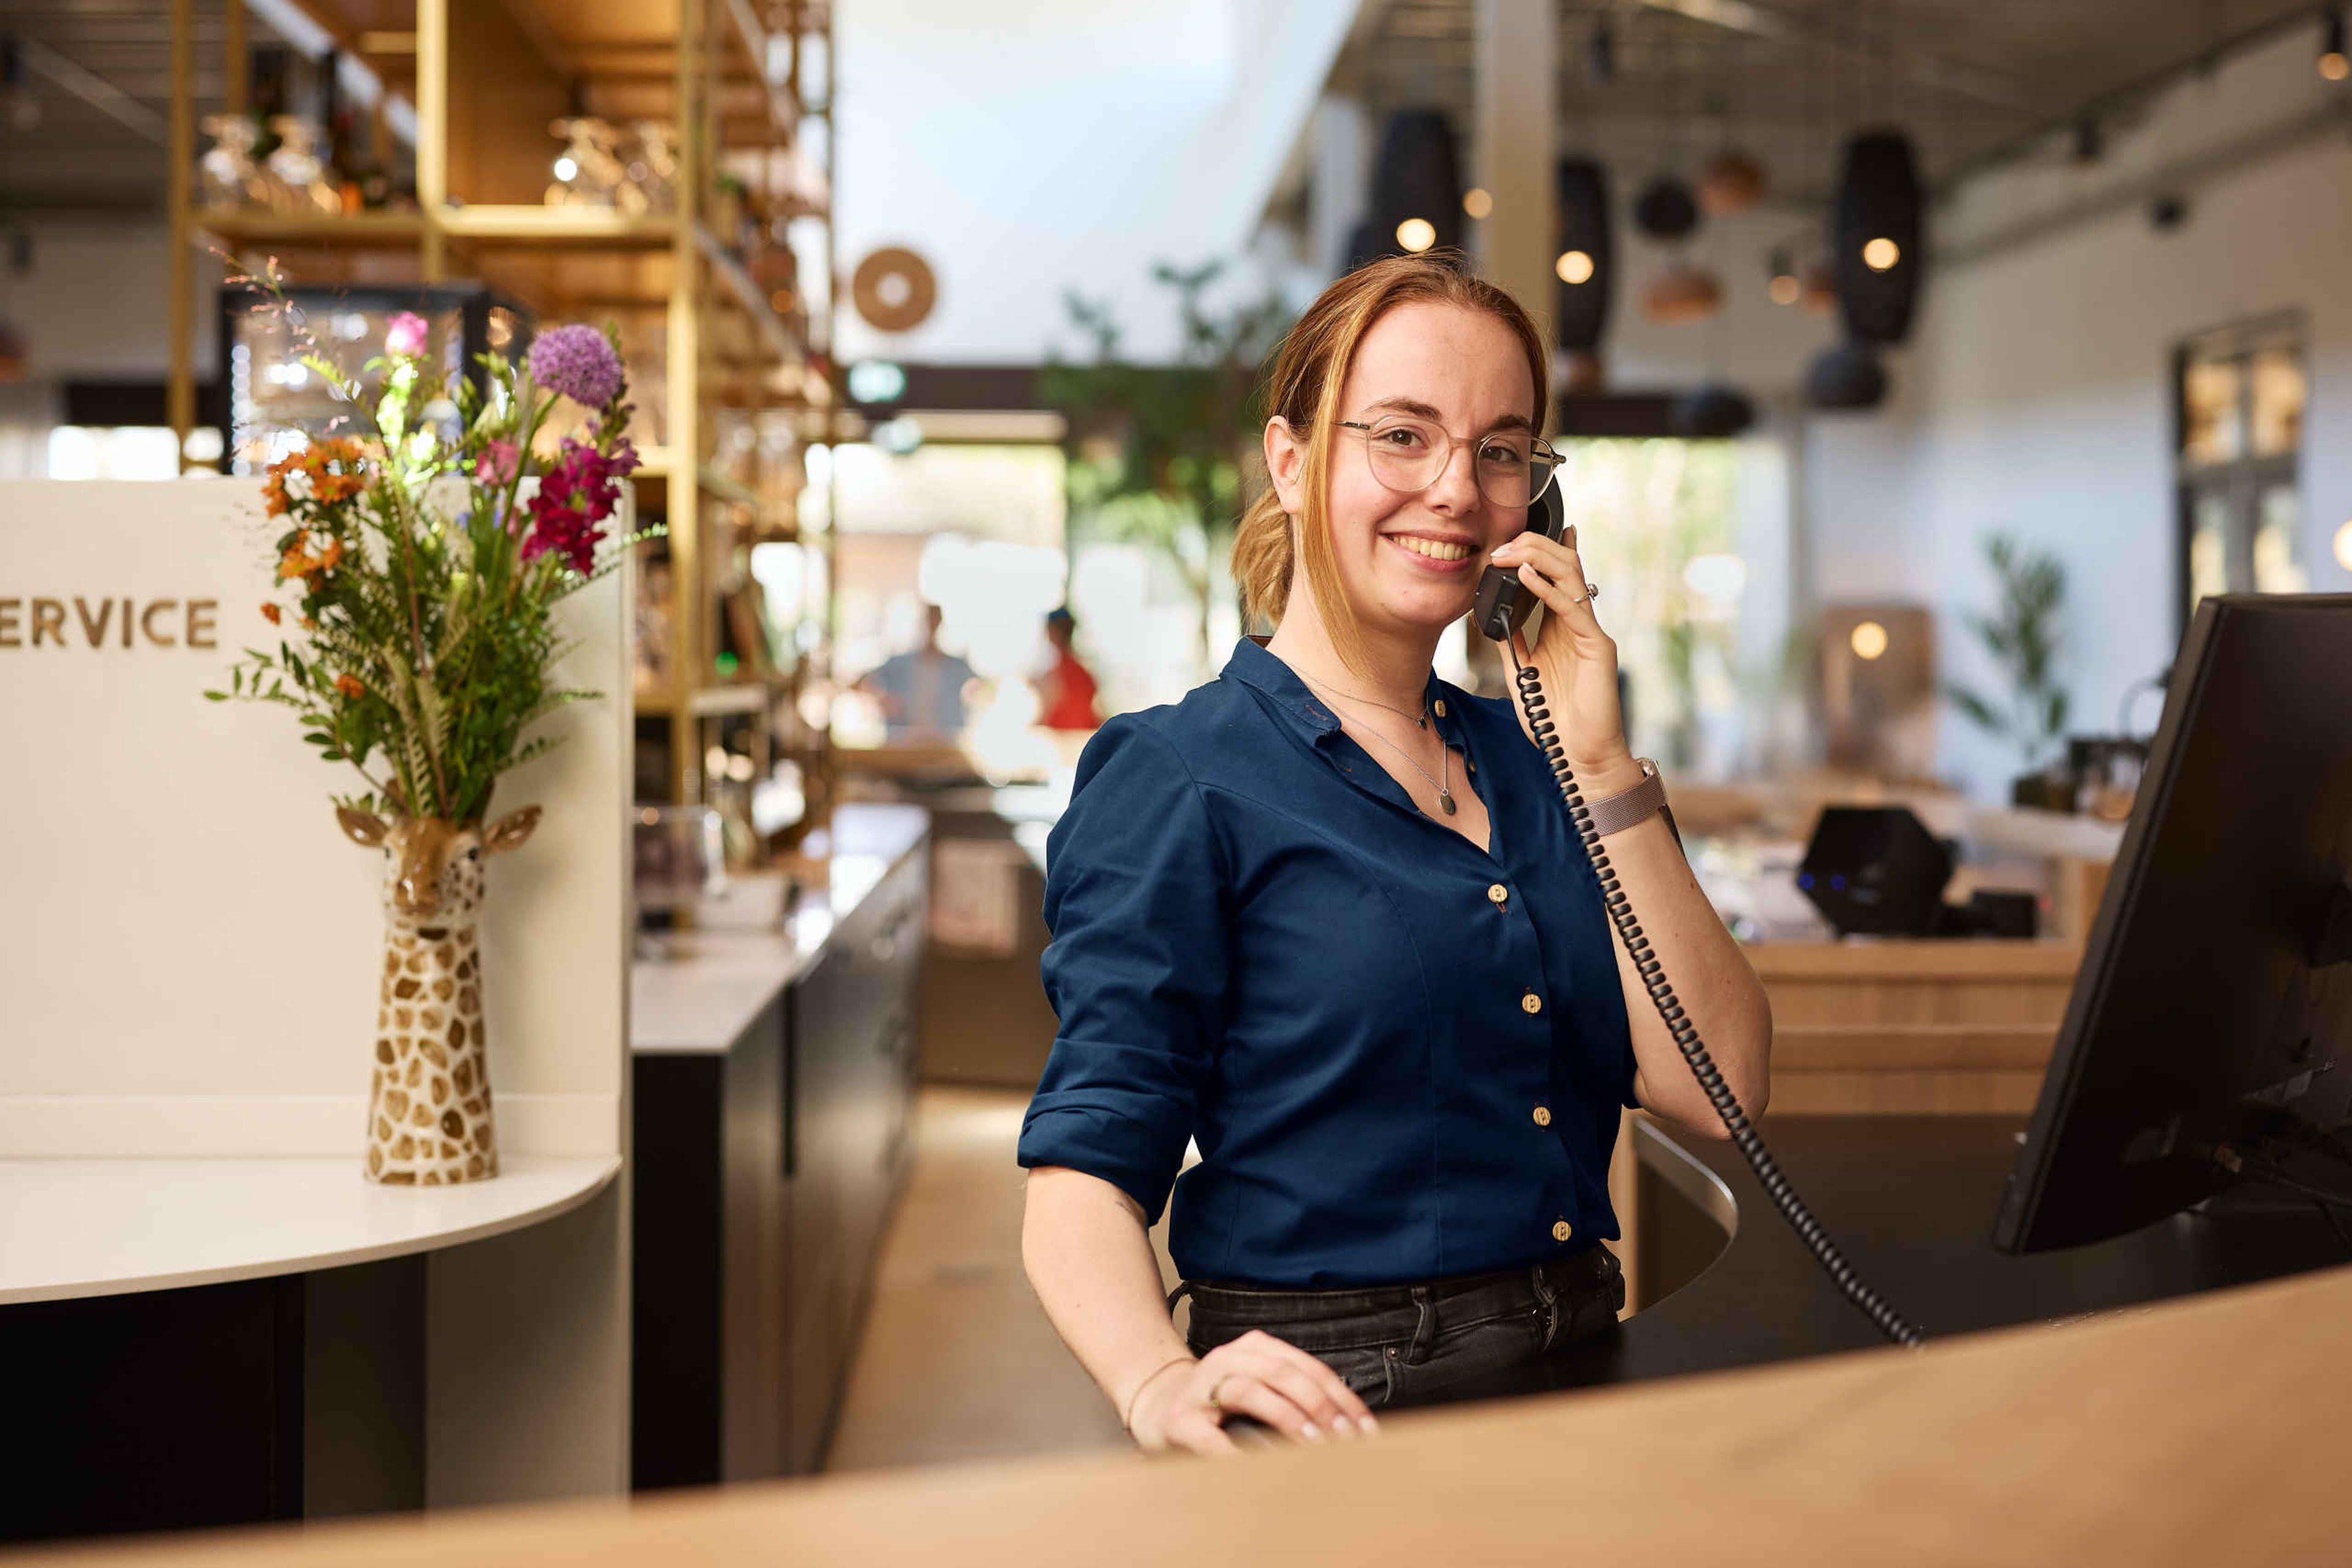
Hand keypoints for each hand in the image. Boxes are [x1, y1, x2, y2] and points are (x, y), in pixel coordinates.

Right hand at [1126, 1330, 1381, 1455]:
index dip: (1341, 1397)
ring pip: (1249, 1390)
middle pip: (1282, 1373)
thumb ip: (1296, 1395)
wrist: (1158, 1408)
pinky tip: (1260, 1466)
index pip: (1308, 1368)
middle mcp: (1228, 1358)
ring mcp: (1202, 1387)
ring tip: (1313, 1443)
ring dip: (1287, 1417)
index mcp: (1255, 1348)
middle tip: (1346, 1438)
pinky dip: (1238, 1452)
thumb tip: (1351, 1426)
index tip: (1366, 1428)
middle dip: (1320, 1405)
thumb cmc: (1221, 1404)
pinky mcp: (1182, 1420)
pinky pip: (1212, 1437)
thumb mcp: (1261, 1387)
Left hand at [1487, 523, 1640, 785]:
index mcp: (1562, 627)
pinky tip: (1526, 575)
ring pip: (1571, 576)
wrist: (1580, 753)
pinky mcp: (1597, 645)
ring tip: (1508, 552)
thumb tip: (1488, 617)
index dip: (1542, 550)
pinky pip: (1570, 608)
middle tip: (1499, 544)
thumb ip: (1511, 643)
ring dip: (1538, 558)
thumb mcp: (1522, 673)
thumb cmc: (1555, 718)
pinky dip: (1547, 588)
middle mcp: (1578, 623)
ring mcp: (1590, 631)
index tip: (1522, 529)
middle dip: (1532, 548)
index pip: (1555, 577)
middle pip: (1563, 567)